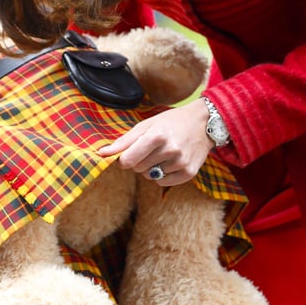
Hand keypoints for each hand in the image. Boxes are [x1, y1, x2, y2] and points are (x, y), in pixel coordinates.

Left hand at [97, 99, 211, 185]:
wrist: (203, 123)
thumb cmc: (171, 122)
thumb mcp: (147, 125)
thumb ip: (124, 141)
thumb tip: (101, 154)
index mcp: (157, 136)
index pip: (128, 160)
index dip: (124, 159)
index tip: (128, 154)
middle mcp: (170, 150)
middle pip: (138, 169)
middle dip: (139, 161)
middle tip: (151, 149)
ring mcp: (180, 163)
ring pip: (150, 176)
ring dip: (152, 167)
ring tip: (164, 153)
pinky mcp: (188, 173)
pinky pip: (162, 182)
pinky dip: (162, 175)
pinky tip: (171, 161)